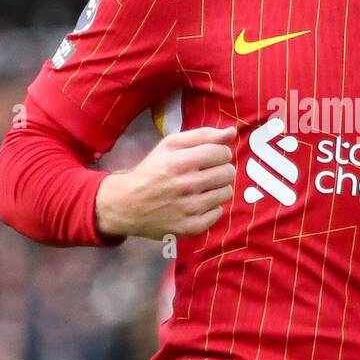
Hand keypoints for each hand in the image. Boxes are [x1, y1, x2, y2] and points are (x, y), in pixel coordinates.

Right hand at [95, 125, 236, 240]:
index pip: (222, 153)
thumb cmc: (151, 170)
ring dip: (217, 188)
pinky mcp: (191, 227)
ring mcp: (189, 209)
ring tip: (200, 188)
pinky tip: (196, 203)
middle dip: (220, 169)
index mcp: (180, 162)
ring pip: (226, 192)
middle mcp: (186, 186)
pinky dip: (210, 207)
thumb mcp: (169, 145)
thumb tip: (232, 132)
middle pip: (228, 172)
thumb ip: (202, 136)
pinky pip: (218, 212)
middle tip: (205, 173)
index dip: (220, 153)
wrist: (127, 205)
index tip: (210, 157)